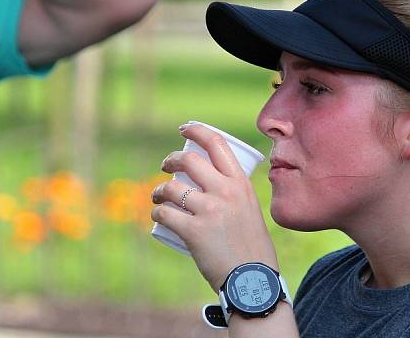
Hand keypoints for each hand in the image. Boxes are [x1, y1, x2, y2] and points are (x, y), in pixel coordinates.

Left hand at [151, 123, 278, 290]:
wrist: (253, 280)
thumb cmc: (252, 247)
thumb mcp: (250, 209)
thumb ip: (234, 194)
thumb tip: (211, 182)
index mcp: (241, 183)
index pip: (217, 143)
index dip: (197, 131)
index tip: (185, 129)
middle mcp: (225, 191)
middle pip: (189, 161)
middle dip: (171, 159)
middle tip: (166, 166)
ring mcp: (209, 210)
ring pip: (172, 187)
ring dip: (159, 189)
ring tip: (158, 196)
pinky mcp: (194, 231)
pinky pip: (165, 213)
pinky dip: (157, 212)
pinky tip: (158, 214)